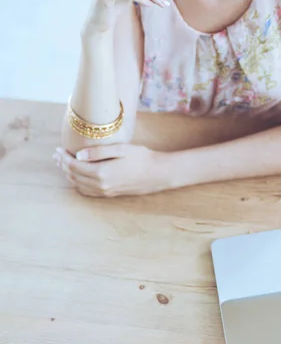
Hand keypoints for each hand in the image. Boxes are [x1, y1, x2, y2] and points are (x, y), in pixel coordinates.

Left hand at [54, 144, 170, 197]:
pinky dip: (79, 184)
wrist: (159, 174)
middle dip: (63, 165)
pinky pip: (88, 191)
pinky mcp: (111, 194)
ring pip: (79, 185)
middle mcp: (101, 185)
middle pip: (74, 176)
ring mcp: (106, 191)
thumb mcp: (121, 149)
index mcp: (101, 172)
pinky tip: (78, 177)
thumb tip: (78, 155)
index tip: (58, 149)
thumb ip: (98, 151)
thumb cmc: (142, 158)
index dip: (63, 157)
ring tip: (64, 165)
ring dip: (69, 175)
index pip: (74, 165)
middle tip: (58, 156)